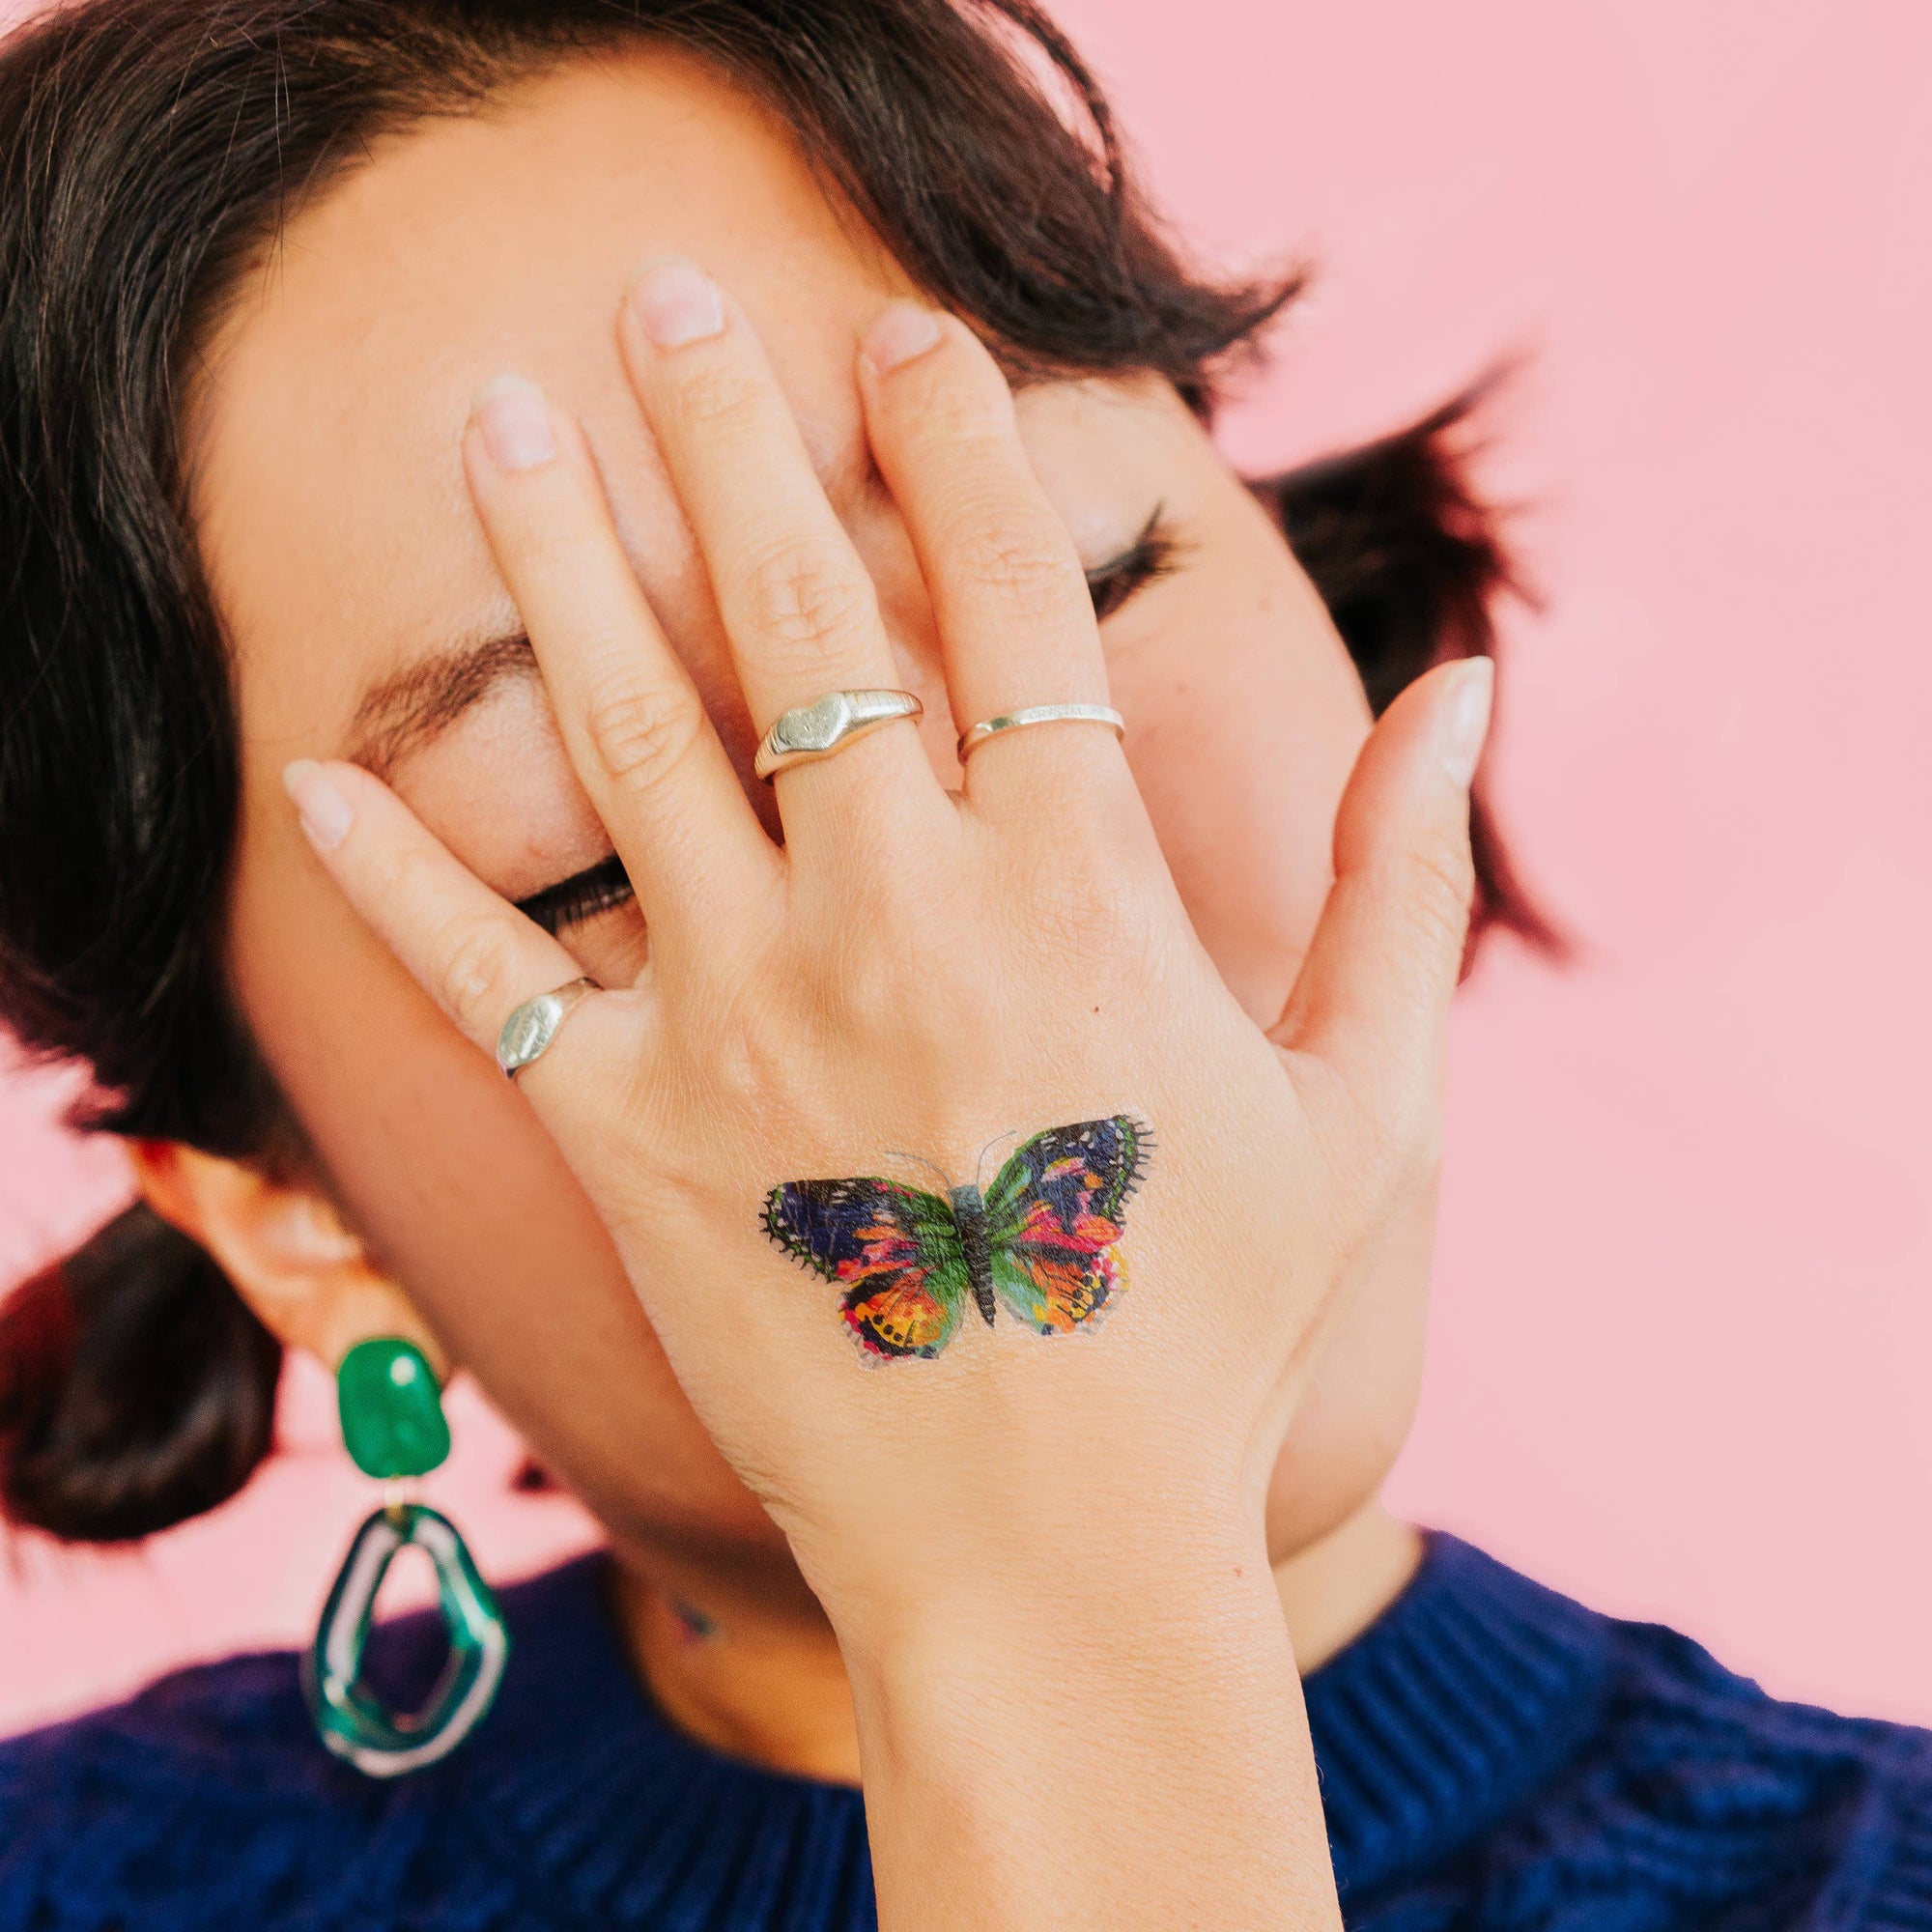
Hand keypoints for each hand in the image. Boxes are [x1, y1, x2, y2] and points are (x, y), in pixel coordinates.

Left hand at [284, 261, 1486, 1926]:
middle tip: (666, 301)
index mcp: (1080, 897)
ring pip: (632, 736)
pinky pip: (489, 972)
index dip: (958, 444)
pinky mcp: (628, 1140)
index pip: (1010, 600)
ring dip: (560, 559)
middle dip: (729, 433)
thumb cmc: (1217, 1332)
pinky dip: (397, 870)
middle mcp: (898, 923)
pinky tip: (321, 771)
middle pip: (800, 618)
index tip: (907, 338)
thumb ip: (1399, 883)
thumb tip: (1467, 690)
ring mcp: (744, 1027)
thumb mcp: (1362, 1103)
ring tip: (495, 416)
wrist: (1048, 1559)